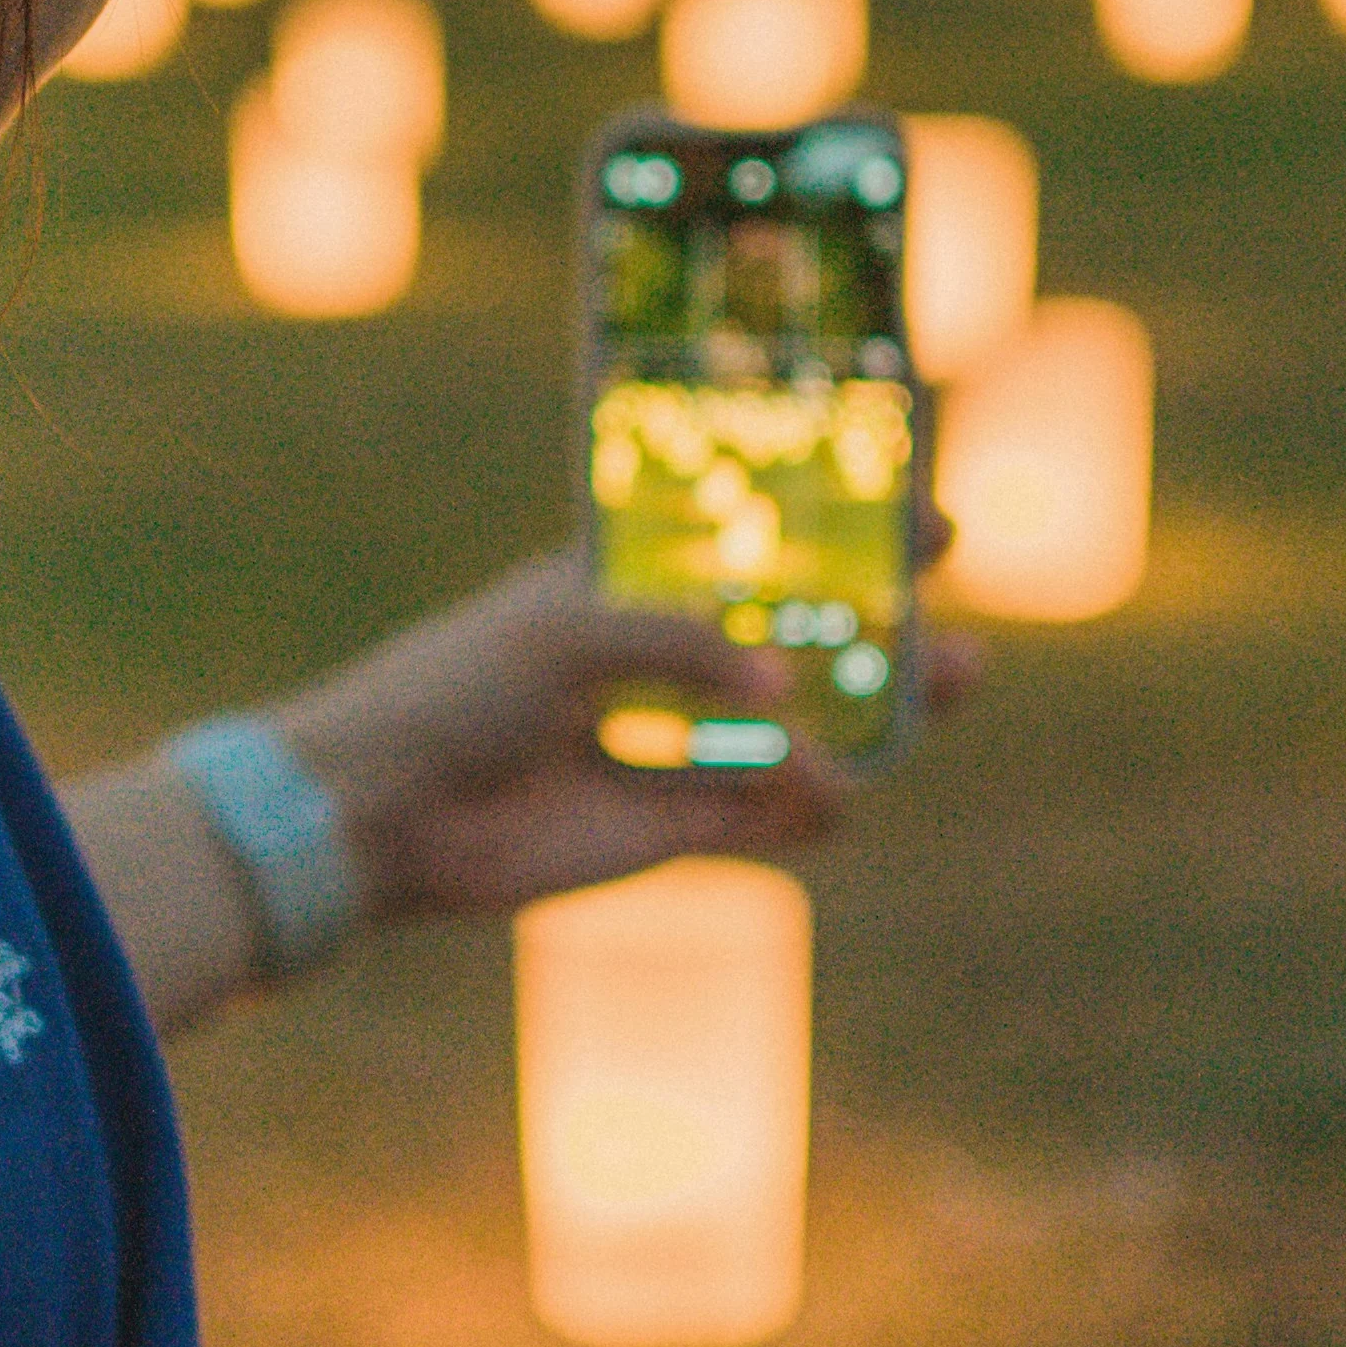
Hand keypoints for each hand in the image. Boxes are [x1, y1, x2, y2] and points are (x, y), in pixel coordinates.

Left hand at [264, 546, 977, 931]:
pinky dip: (807, 808)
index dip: (838, 533)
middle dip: (882, 637)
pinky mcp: (666, 830)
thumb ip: (680, 645)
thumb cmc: (454, 689)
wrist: (384, 811)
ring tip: (942, 698)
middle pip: (798, 645)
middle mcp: (663, 664)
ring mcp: (671, 747)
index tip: (926, 516)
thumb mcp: (566, 632)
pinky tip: (836, 795)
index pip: (753, 547)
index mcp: (629, 587)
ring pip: (799, 733)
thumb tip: (785, 692)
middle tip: (961, 635)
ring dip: (873, 719)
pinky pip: (762, 818)